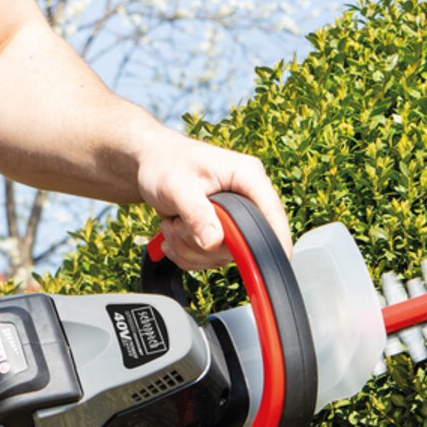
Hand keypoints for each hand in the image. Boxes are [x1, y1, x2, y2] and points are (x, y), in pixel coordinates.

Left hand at [136, 133, 292, 269]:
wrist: (151, 163)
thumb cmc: (165, 162)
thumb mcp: (177, 186)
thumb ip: (196, 214)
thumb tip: (213, 242)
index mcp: (247, 176)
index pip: (272, 212)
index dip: (276, 240)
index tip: (269, 265)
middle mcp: (246, 197)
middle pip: (243, 243)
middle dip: (204, 245)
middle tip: (178, 225)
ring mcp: (234, 217)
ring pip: (223, 255)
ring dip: (190, 249)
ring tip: (173, 223)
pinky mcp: (222, 231)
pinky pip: (210, 258)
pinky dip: (186, 253)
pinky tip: (174, 232)